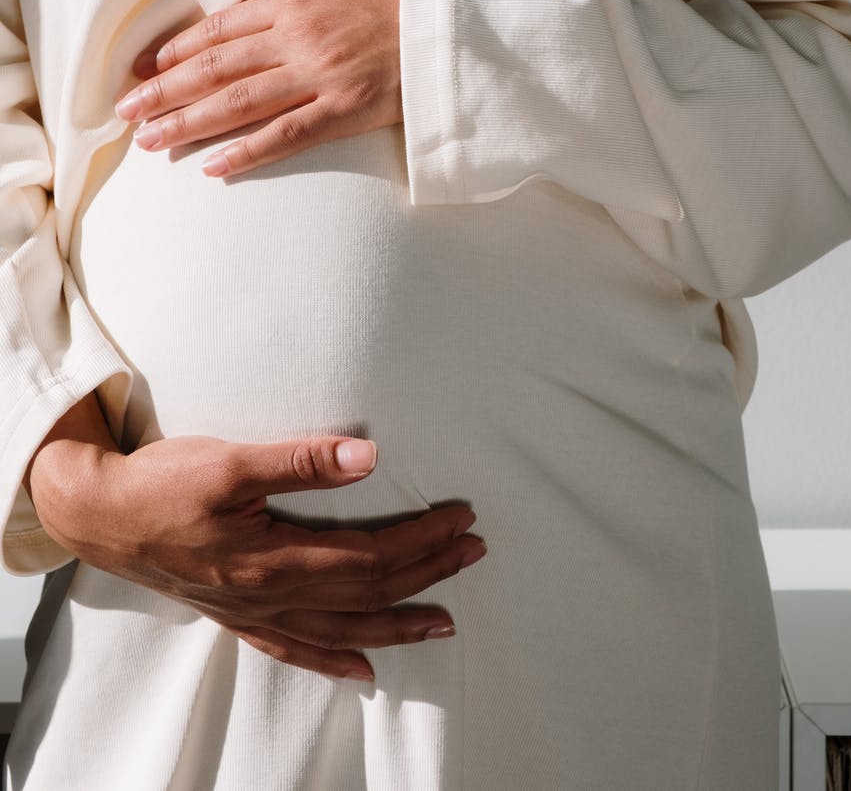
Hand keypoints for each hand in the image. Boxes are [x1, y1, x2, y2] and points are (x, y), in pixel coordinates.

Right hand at [28, 431, 485, 681]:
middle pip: (366, 593)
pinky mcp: (237, 615)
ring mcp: (254, 614)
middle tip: (473, 551)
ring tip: (444, 622)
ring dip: (397, 623)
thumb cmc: (164, 483)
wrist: (100, 514)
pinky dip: (334, 659)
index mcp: (275, 558)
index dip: (421, 540)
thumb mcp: (231, 460)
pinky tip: (362, 668)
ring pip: (341, 630)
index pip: (370, 555)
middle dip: (427, 574)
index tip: (460, 519)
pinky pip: (295, 650)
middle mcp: (271, 597)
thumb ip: (301, 461)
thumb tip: (368, 458)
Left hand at [113, 0, 406, 177]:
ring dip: (191, 123)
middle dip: (166, 91)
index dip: (177, 50)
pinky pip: (289, 135)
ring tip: (152, 141)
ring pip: (241, 103)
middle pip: (217, 68)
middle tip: (126, 114)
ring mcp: (323, 75)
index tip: (145, 69)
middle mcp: (299, 37)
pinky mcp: (349, 108)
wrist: (460, 9)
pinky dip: (249, 153)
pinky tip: (215, 168)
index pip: (220, 27)